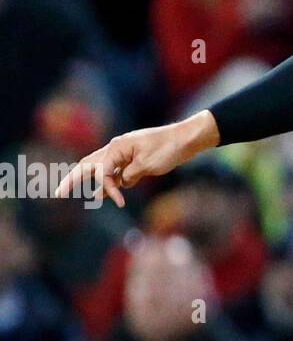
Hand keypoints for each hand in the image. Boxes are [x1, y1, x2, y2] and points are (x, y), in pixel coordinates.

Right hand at [53, 110, 220, 206]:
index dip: (107, 188)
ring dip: (90, 180)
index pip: (102, 172)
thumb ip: (128, 176)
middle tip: (57, 193)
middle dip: (72, 179)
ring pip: (99, 167)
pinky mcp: (132, 158)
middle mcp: (116, 148)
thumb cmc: (168, 149)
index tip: (119, 202)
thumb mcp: (147, 165)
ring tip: (66, 189)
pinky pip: (114, 171)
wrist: (187, 139)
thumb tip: (117, 184)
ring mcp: (124, 153)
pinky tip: (101, 192)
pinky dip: (108, 181)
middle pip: (88, 164)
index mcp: (118, 147)